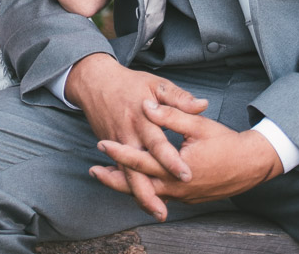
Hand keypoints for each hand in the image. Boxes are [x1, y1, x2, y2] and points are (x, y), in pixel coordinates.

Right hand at [65, 54, 207, 219]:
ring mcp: (118, 144)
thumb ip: (179, 98)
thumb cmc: (131, 84)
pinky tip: (144, 202)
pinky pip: (122, 173)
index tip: (186, 175)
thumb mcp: (157, 85)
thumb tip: (202, 105)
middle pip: (138, 168)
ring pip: (128, 176)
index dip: (171, 160)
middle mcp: (129, 135)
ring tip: (158, 213)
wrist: (96, 84)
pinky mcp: (112, 149)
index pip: (158, 144)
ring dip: (141, 196)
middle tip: (164, 211)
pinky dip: (131, 188)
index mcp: (143, 119)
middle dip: (150, 191)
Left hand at [90, 101, 283, 216]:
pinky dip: (146, 188)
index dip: (119, 152)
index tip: (101, 144)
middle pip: (137, 185)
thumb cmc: (226, 142)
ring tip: (108, 177)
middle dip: (113, 179)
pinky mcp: (188, 197)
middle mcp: (175, 187)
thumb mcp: (198, 124)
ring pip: (149, 192)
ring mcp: (182, 196)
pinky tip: (137, 181)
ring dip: (128, 185)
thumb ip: (171, 115)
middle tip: (93, 170)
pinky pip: (161, 194)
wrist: (252, 166)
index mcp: (175, 168)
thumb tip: (147, 106)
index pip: (140, 160)